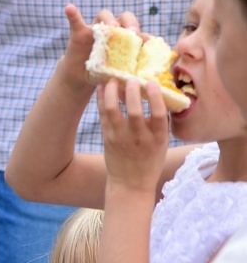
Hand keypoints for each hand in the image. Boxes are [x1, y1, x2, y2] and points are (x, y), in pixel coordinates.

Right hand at [60, 5, 140, 90]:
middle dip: (129, 22)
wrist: (82, 76)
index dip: (144, 35)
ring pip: (104, 15)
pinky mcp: (79, 32)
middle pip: (124, 17)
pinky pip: (75, 21)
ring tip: (110, 26)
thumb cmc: (104, 74)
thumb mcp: (117, 74)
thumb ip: (127, 74)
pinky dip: (72, 14)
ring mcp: (96, 29)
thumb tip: (140, 82)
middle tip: (132, 32)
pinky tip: (69, 8)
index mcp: (126, 38)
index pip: (137, 32)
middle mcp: (113, 30)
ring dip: (109, 19)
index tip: (148, 41)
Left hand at [97, 78, 168, 192]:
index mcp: (158, 139)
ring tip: (112, 80)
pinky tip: (101, 88)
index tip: (151, 83)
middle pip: (135, 112)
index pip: (159, 115)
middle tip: (130, 78)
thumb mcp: (162, 144)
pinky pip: (103, 115)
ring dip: (111, 92)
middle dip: (132, 92)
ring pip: (113, 111)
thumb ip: (159, 123)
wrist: (130, 184)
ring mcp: (121, 138)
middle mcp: (139, 138)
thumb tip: (157, 94)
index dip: (155, 97)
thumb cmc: (149, 160)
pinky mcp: (107, 138)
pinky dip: (101, 100)